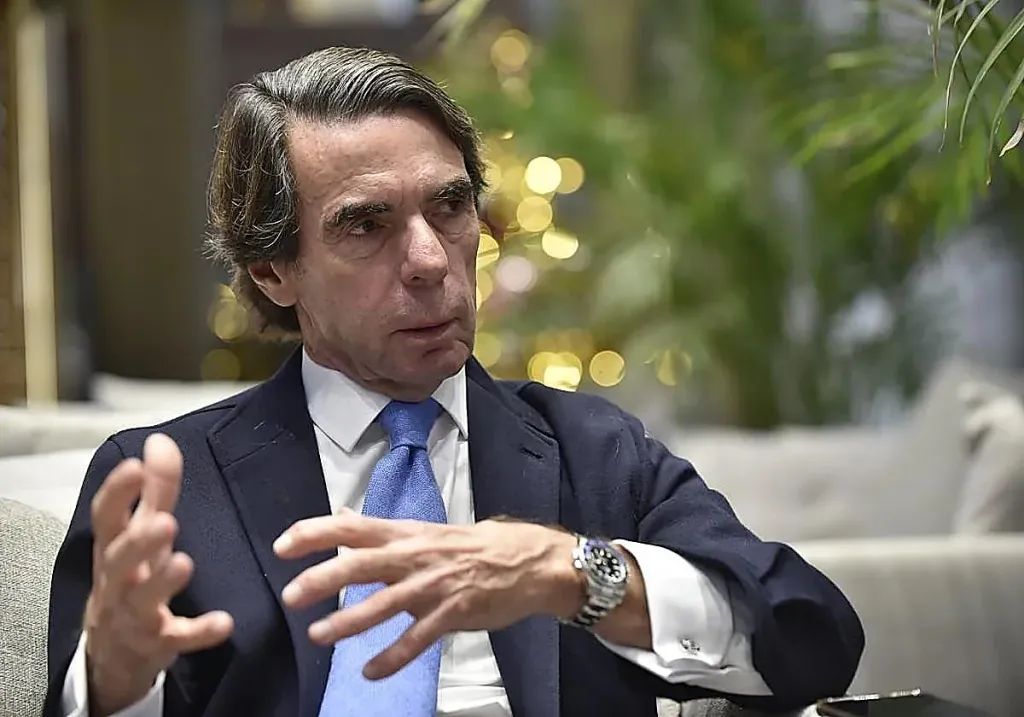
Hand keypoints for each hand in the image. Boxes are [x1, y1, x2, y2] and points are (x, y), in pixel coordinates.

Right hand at [84, 434, 233, 715]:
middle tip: (165, 523)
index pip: (106, 518)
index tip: (134, 467)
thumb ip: (156, 489)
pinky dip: (198, 633)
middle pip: (119, 561)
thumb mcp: (141, 532)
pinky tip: (224, 623)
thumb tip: (160, 440)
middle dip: (139, 542)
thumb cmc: (132, 575)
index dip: (117, 493)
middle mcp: (118, 580)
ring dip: (161, 583)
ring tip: (184, 563)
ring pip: (141, 601)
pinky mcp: (158, 644)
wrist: (113, 651)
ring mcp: (134, 615)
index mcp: (113, 547)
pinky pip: (177, 639)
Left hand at [273, 511, 582, 678]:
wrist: (533, 562)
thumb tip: (346, 516)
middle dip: (324, 578)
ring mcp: (435, 585)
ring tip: (320, 636)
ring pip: (386, 603)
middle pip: (363, 562)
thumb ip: (383, 531)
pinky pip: (419, 638)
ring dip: (350, 622)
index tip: (283, 545)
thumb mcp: (428, 529)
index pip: (354, 526)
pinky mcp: (454, 612)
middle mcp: (417, 556)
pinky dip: (394, 657)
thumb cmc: (479, 545)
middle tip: (291, 596)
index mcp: (408, 533)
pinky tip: (370, 672)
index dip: (317, 532)